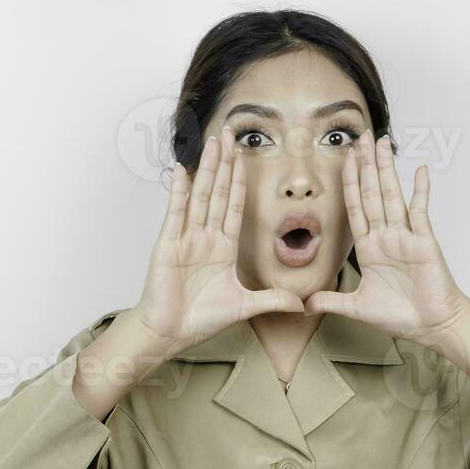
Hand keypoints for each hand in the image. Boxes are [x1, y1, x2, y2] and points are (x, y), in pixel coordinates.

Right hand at [132, 132, 304, 353]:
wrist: (169, 334)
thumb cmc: (199, 321)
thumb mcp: (245, 306)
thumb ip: (272, 300)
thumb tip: (302, 305)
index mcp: (222, 248)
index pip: (234, 206)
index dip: (240, 181)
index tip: (245, 157)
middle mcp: (204, 238)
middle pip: (217, 193)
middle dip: (225, 164)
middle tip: (230, 134)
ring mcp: (185, 238)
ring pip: (200, 196)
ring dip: (207, 168)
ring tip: (213, 142)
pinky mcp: (168, 244)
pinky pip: (176, 211)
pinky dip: (180, 190)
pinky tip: (185, 169)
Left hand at [304, 133, 469, 348]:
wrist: (432, 326)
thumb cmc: (401, 316)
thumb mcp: (357, 308)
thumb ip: (332, 301)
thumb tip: (305, 304)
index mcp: (369, 248)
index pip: (355, 208)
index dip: (348, 183)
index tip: (343, 159)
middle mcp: (386, 236)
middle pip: (371, 193)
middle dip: (365, 165)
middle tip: (361, 137)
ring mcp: (406, 236)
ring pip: (392, 195)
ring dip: (386, 169)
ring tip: (382, 143)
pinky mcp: (424, 241)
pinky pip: (420, 210)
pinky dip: (421, 190)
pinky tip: (420, 170)